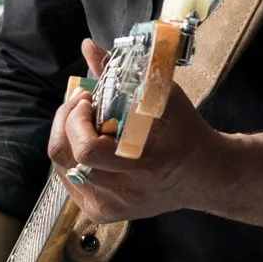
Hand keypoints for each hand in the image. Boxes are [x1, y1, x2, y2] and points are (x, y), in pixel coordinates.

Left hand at [50, 36, 220, 224]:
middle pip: (65, 158)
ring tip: (87, 122)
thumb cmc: (184, 132)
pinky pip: (69, 179)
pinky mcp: (101, 214)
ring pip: (61, 167)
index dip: (75, 120)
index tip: (86, 99)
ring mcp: (110, 207)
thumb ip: (122, 73)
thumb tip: (87, 47)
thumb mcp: (162, 97)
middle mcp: (125, 193)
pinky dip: (72, 156)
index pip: (87, 150)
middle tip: (79, 104)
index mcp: (145, 166)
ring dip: (67, 137)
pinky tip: (90, 143)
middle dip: (65, 122)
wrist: (201, 176)